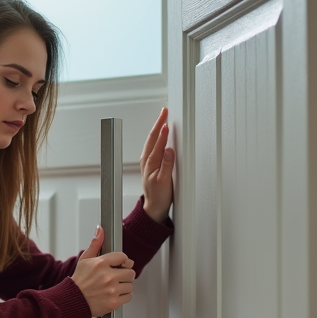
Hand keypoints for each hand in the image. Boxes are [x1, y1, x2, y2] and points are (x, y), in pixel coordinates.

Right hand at [72, 226, 135, 317]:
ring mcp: (112, 290)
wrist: (73, 301)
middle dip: (124, 275)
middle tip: (116, 277)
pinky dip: (123, 296)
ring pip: (130, 285)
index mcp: (101, 264)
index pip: (123, 257)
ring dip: (124, 286)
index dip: (123, 261)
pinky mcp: (114, 302)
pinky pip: (128, 296)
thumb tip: (100, 230)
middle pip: (130, 272)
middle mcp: (108, 276)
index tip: (121, 265)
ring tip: (113, 287)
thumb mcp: (85, 259)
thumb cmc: (79, 281)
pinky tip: (113, 294)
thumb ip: (95, 244)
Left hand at [140, 107, 176, 222]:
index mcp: (150, 163)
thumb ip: (167, 165)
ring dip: (157, 128)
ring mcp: (148, 162)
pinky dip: (157, 137)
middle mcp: (147, 161)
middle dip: (158, 123)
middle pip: (152, 138)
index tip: (167, 122)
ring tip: (163, 117)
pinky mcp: (151, 164)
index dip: (162, 133)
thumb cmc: (159, 195)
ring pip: (152, 140)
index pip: (157, 143)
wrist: (155, 206)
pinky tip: (160, 134)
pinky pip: (153, 146)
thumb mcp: (165, 181)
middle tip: (164, 111)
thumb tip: (169, 150)